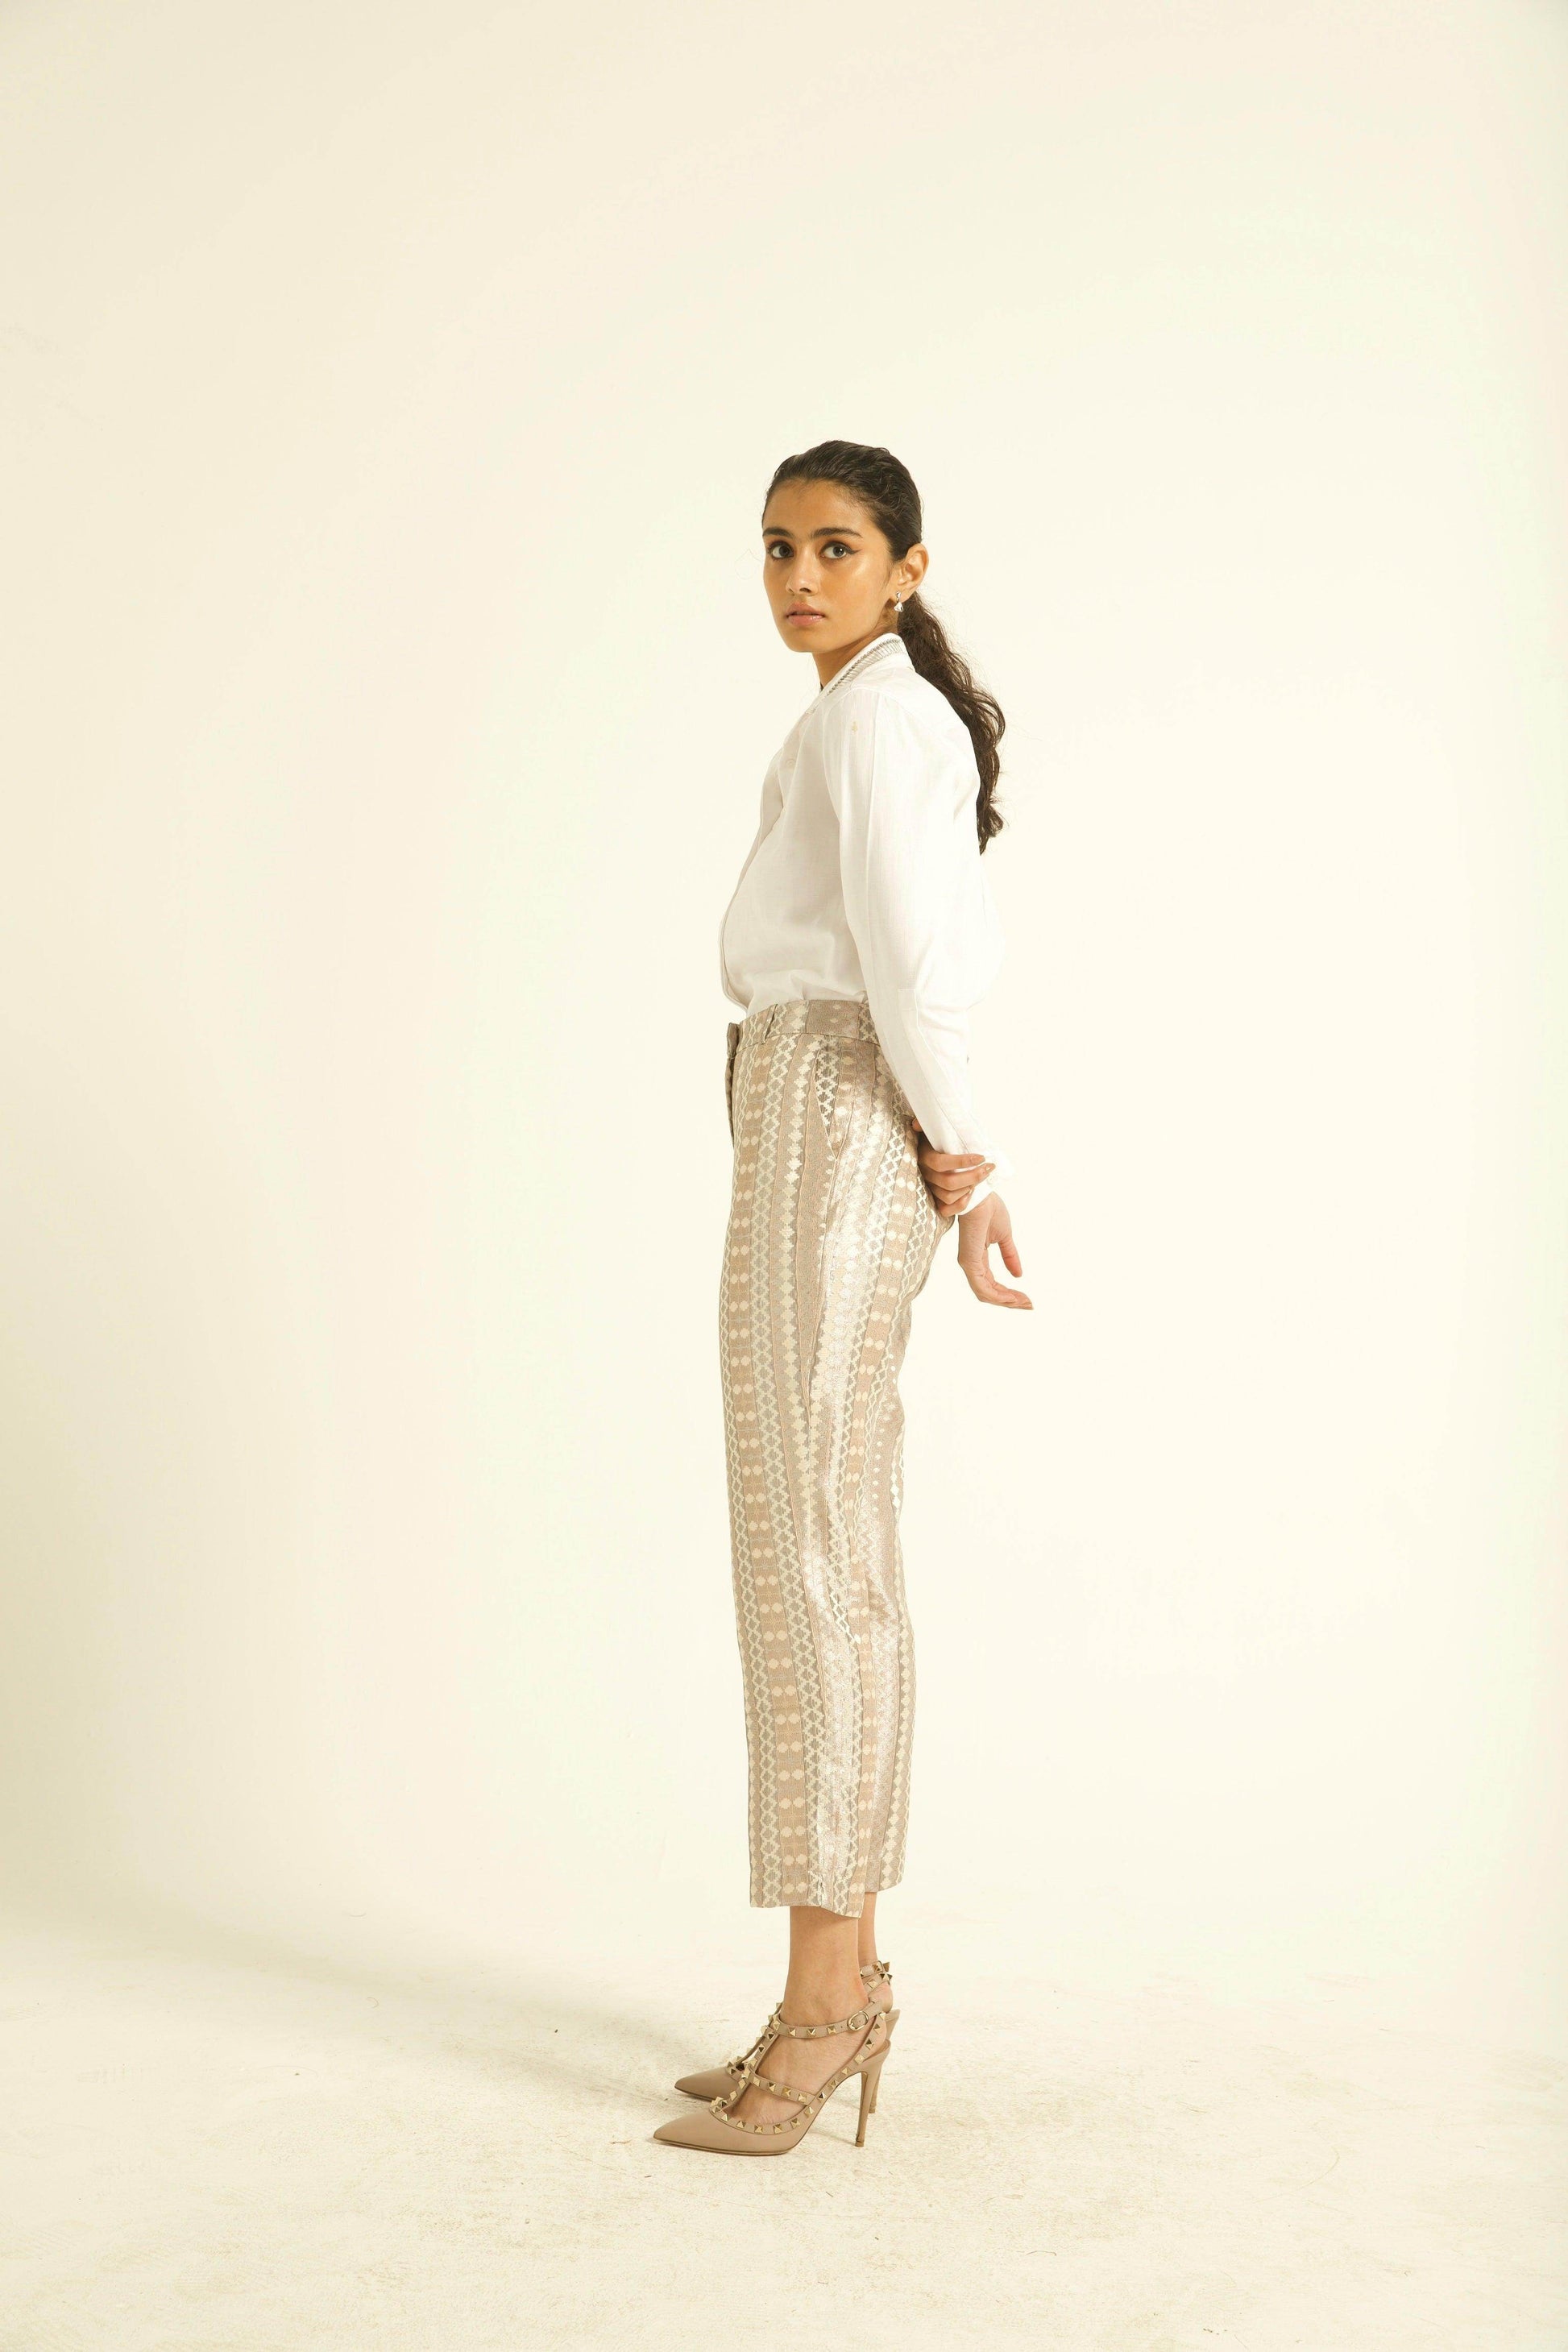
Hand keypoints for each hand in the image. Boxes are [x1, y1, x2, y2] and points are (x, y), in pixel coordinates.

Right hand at [908, 1118, 994, 1217]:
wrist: (933, 1152)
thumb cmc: (936, 1139)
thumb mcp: (930, 1130)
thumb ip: (925, 1125)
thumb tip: (916, 1124)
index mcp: (924, 1156)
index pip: (940, 1163)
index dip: (962, 1162)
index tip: (981, 1157)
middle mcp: (925, 1174)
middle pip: (949, 1182)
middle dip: (973, 1176)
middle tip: (989, 1167)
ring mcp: (929, 1188)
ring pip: (949, 1196)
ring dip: (969, 1188)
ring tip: (982, 1176)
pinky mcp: (934, 1199)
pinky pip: (945, 1209)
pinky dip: (960, 1204)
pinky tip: (971, 1193)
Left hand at [954, 1191, 1031, 1308]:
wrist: (982, 1196)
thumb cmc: (989, 1209)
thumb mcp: (1004, 1237)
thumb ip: (1010, 1256)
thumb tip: (1018, 1274)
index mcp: (978, 1258)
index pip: (991, 1285)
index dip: (1008, 1294)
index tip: (1025, 1298)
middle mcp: (971, 1264)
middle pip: (989, 1293)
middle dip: (1010, 1301)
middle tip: (1028, 1305)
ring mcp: (969, 1264)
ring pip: (986, 1294)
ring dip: (1007, 1301)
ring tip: (1024, 1302)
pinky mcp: (969, 1262)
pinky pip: (983, 1288)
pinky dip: (998, 1296)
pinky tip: (1012, 1297)